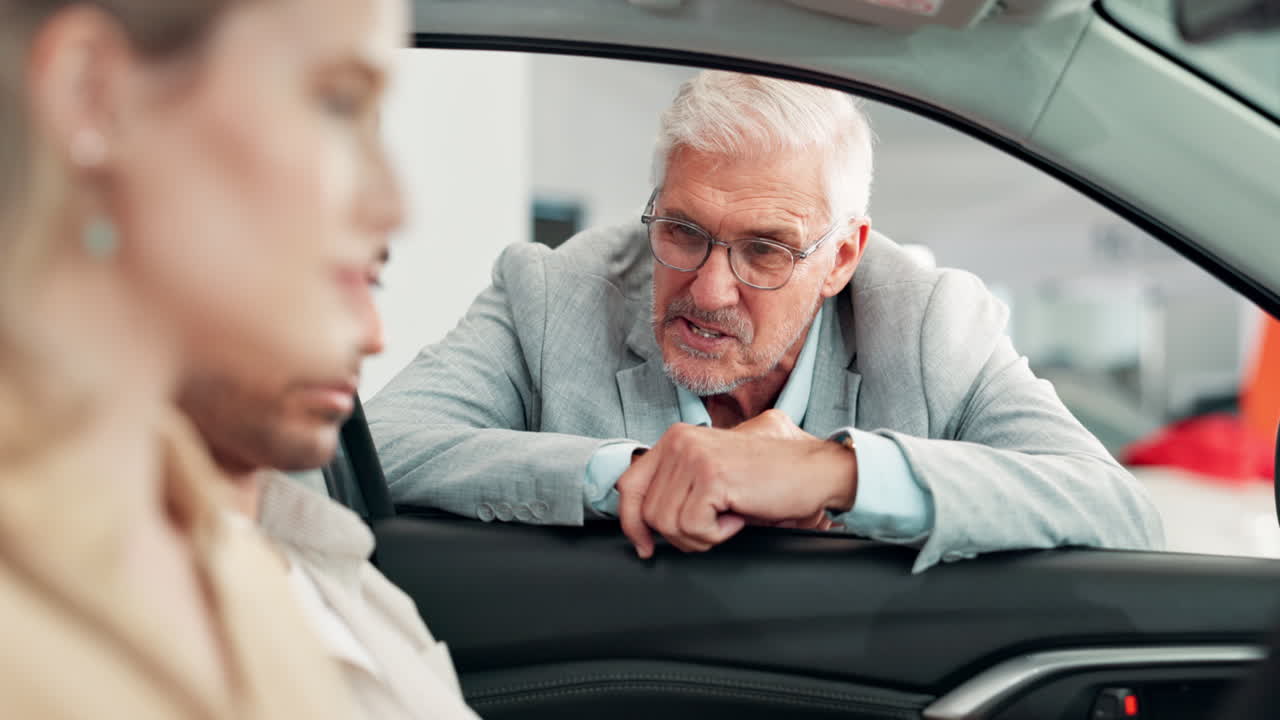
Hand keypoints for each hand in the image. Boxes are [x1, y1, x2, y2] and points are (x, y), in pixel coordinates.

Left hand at [615, 410, 857, 558]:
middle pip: (647, 513)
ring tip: (730, 516)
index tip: (644, 546)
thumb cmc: (769, 478)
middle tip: (714, 526)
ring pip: (667, 524)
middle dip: (679, 535)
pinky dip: (717, 535)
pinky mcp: (711, 477)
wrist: (814, 472)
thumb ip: (677, 485)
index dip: (631, 522)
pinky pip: (692, 528)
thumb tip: (641, 522)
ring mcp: (693, 457)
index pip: (629, 484)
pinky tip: (739, 515)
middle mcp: (680, 441)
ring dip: (701, 535)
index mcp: (676, 438)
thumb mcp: (711, 475)